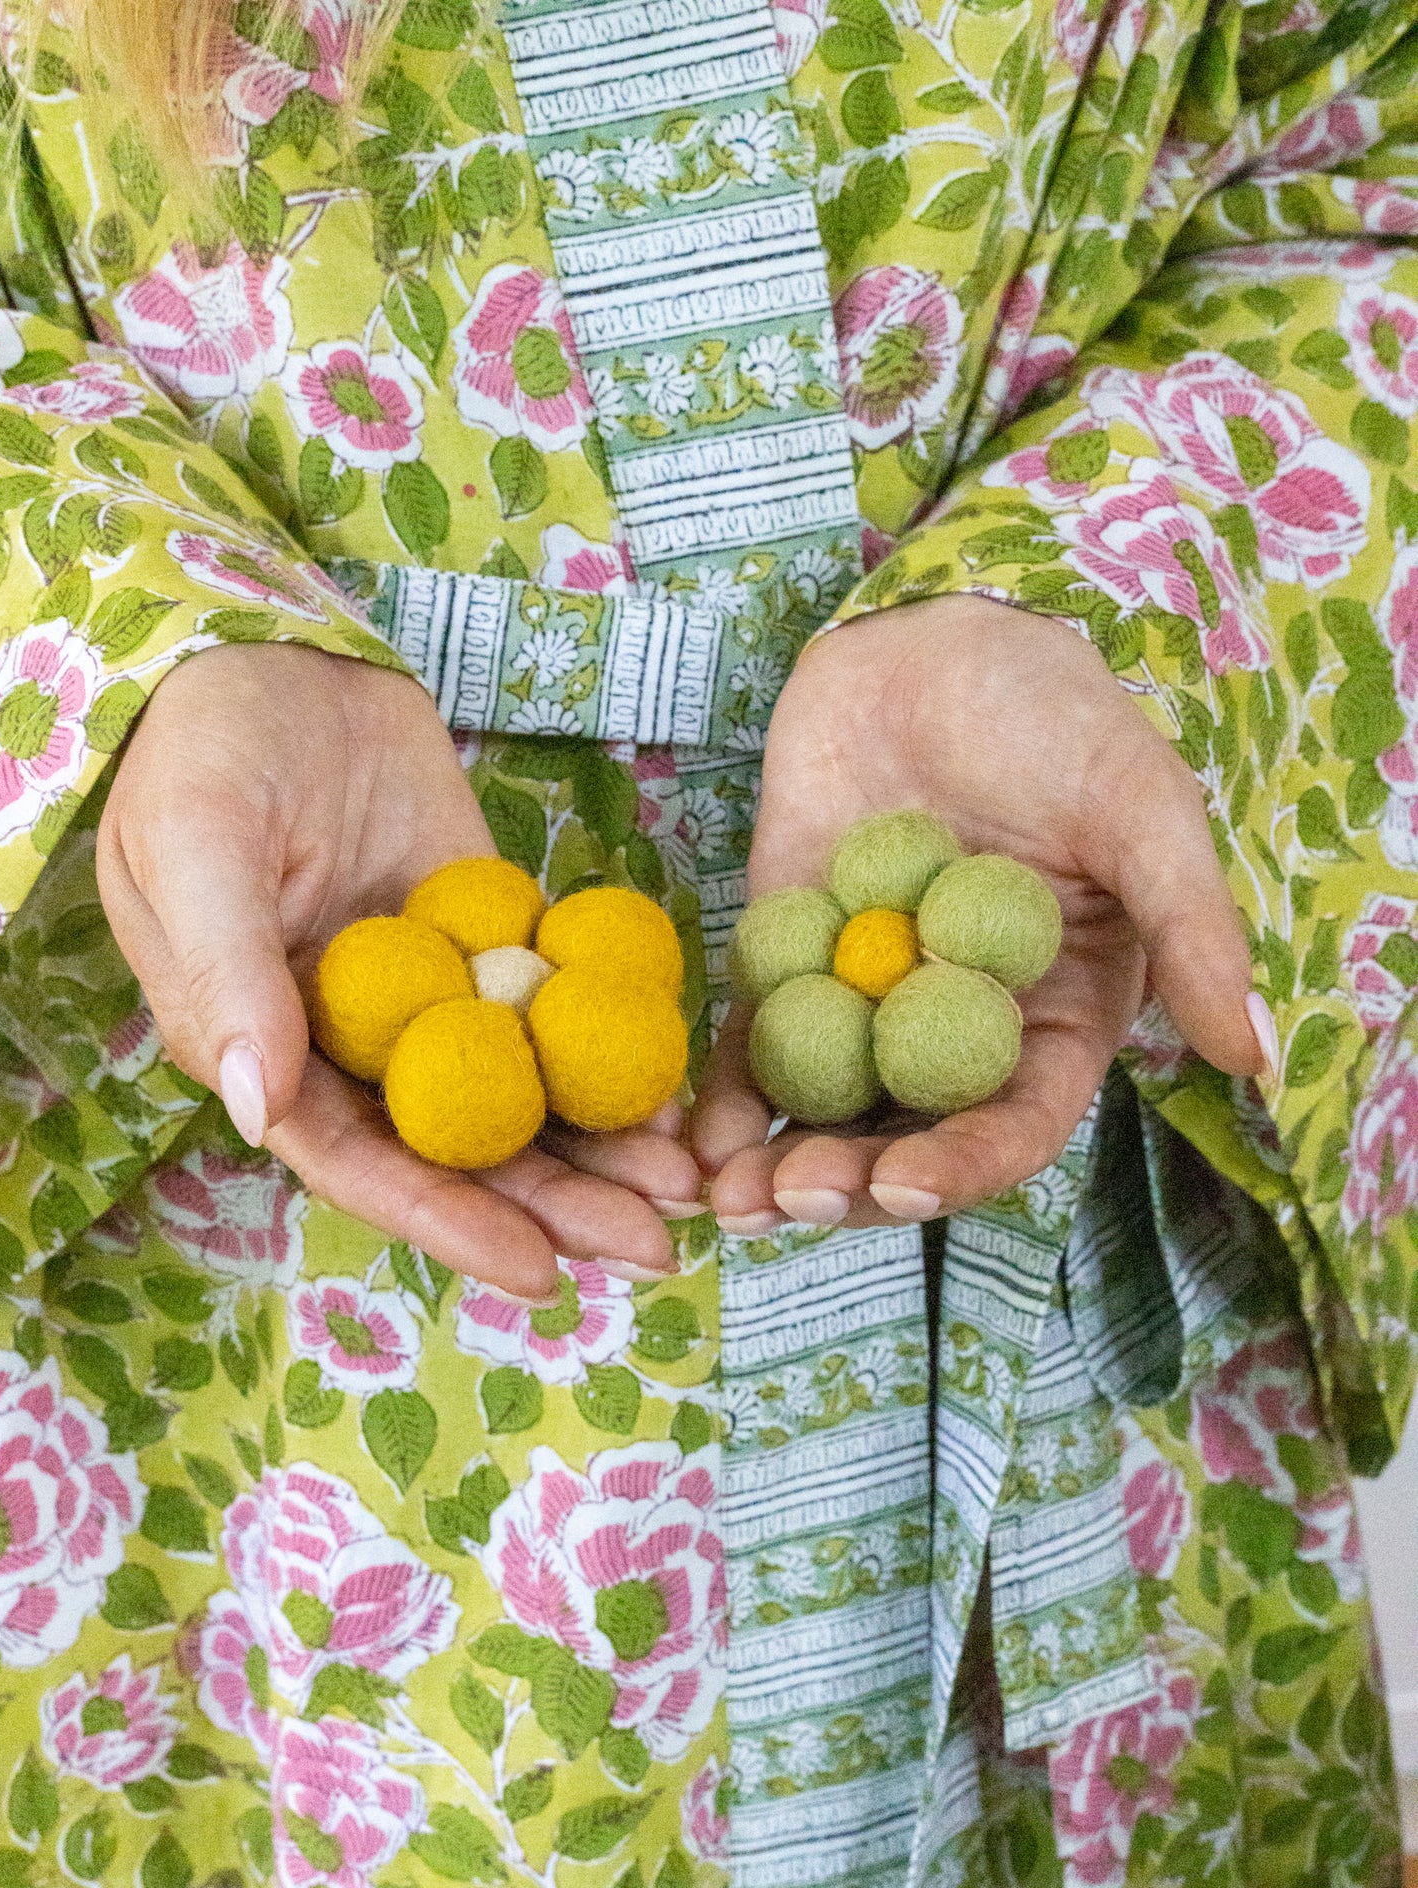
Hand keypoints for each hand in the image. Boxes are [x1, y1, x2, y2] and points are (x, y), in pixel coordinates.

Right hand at [98, 644, 700, 1296]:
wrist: (274, 647)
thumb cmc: (203, 746)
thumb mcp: (197, 847)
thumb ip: (226, 975)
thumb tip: (258, 1111)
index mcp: (266, 1053)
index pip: (362, 1166)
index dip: (449, 1223)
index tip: (541, 1271)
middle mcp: (353, 1049)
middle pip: (461, 1154)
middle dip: (556, 1208)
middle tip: (658, 1249)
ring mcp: (429, 1000)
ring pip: (520, 1098)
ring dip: (600, 1150)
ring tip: (691, 1190)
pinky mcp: (490, 944)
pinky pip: (556, 1014)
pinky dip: (612, 1054)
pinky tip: (682, 1092)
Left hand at [693, 595, 1270, 1231]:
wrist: (938, 635)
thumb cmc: (1057, 721)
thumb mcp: (1141, 813)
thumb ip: (1193, 930)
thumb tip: (1253, 1052)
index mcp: (1053, 1021)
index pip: (1013, 1125)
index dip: (963, 1166)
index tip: (902, 1183)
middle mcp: (959, 1033)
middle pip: (907, 1137)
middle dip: (848, 1184)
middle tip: (787, 1198)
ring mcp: (866, 1006)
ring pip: (824, 1111)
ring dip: (776, 1165)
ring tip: (726, 1197)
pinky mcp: (787, 964)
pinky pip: (753, 1045)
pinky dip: (721, 1097)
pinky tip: (689, 1141)